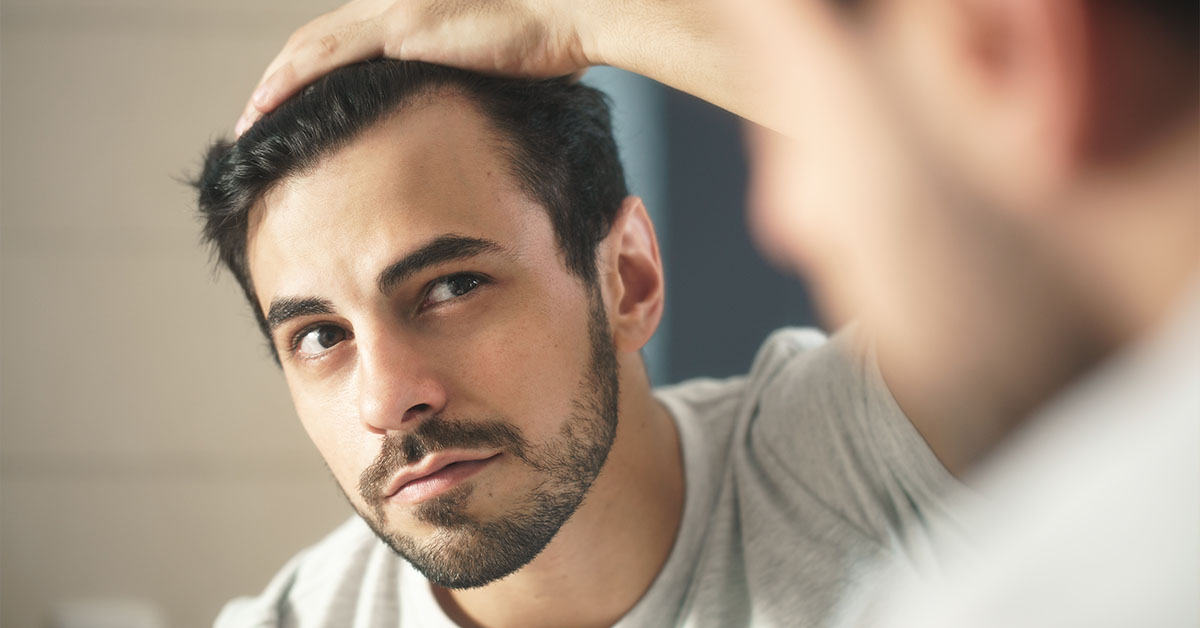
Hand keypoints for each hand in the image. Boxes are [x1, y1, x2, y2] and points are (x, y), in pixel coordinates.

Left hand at [235, 0, 590, 134]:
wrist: (574, 13)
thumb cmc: (553, 42)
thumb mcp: (501, 70)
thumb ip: (473, 85)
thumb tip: (476, 118)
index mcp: (416, 13)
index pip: (348, 41)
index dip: (314, 73)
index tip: (296, 108)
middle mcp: (396, 4)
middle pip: (319, 41)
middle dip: (282, 80)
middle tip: (258, 117)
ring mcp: (395, 10)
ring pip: (311, 47)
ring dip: (273, 84)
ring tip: (249, 120)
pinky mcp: (402, 26)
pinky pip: (327, 57)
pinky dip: (289, 81)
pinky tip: (265, 106)